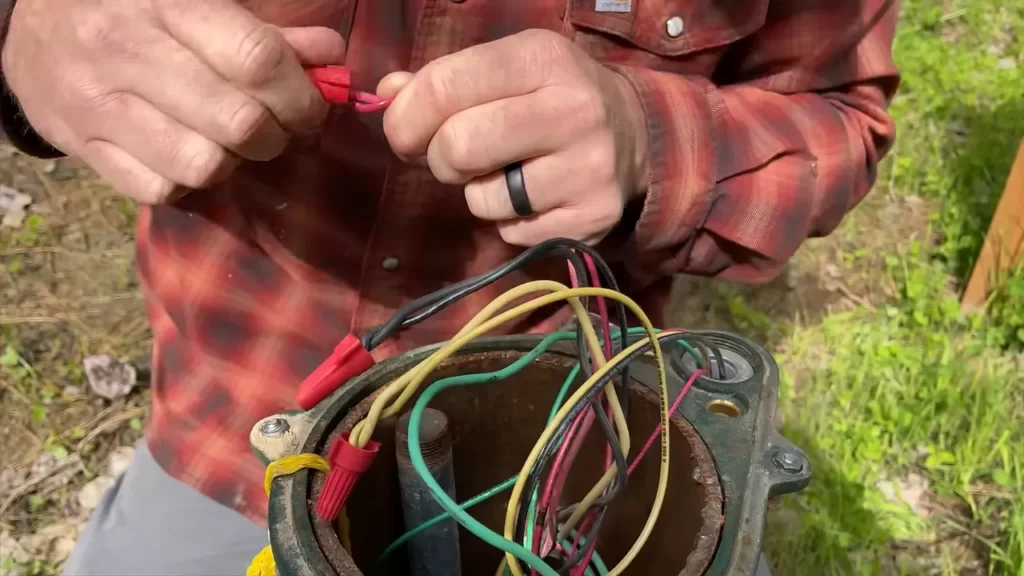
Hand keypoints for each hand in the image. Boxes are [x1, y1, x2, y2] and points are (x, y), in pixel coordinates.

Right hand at [2, 0, 344, 202]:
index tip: (311, 108)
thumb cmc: (134, 12)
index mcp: (165, 4)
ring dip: (234, 162)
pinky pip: (160, 189)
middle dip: (277, 136)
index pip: (256, 58)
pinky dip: (188, 182)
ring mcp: (99, 104)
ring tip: (232, 144)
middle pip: (238, 121)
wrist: (33, 30)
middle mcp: (126, 51)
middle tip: (279, 131)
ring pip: (203, 164)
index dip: (300, 94)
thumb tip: (330, 58)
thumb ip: (265, 32)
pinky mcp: (82, 147)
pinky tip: (188, 155)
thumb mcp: (196, 3)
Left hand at [378, 29, 648, 245]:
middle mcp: (572, 109)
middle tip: (457, 157)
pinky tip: (535, 197)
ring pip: (482, 199)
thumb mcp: (507, 69)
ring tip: (508, 174)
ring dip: (478, 193)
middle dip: (440, 159)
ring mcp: (587, 168)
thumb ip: (444, 79)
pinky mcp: (592, 218)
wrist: (638, 136)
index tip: (404, 132)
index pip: (443, 87)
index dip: (406, 117)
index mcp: (541, 58)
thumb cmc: (553, 96)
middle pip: (457, 147)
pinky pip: (512, 233)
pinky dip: (510, 221)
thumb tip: (387, 95)